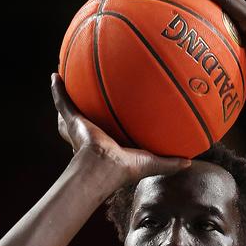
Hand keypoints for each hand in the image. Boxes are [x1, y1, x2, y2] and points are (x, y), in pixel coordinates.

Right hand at [50, 73, 191, 181]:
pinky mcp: (72, 121)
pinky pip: (63, 101)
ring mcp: (80, 127)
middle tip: (86, 96)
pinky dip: (57, 89)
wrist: (103, 168)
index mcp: (108, 144)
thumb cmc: (124, 170)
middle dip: (85, 110)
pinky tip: (55, 75)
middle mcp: (92, 134)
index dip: (109, 125)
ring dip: (68, 97)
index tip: (113, 115)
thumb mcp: (151, 163)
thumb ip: (170, 163)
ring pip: (72, 110)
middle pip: (86, 120)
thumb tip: (190, 163)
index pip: (108, 131)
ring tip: (65, 79)